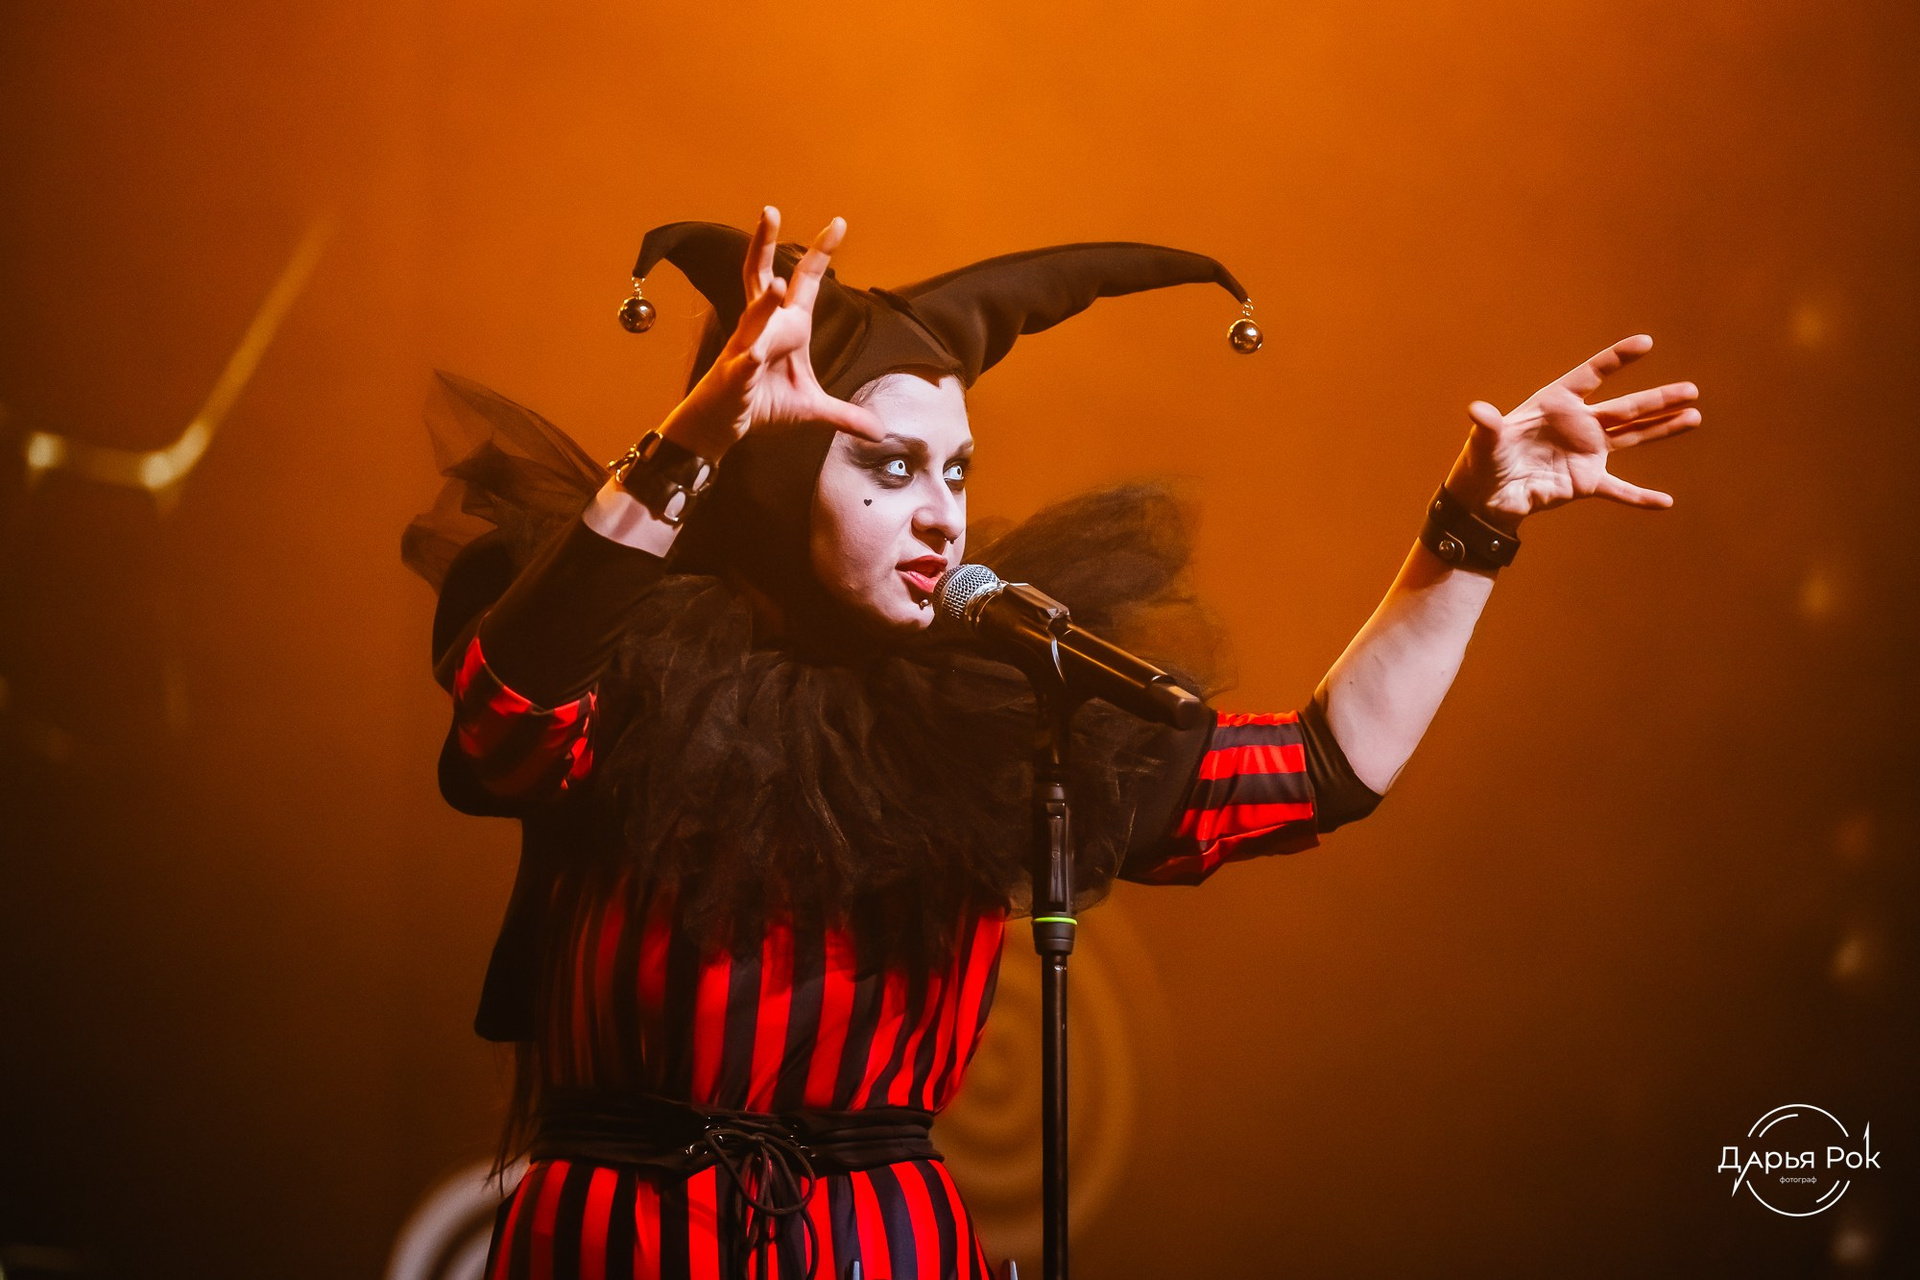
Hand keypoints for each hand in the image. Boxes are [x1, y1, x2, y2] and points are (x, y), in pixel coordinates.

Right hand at [661, 206, 885, 459]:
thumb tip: (879, 430)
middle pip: (760, 278)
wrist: (722, 426)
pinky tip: (750, 360)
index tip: (838, 222)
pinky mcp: (734, 379)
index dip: (820, 253)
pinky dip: (746, 365)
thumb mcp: (812, 410)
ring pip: (752, 320)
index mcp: (786, 327)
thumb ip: (846, 414)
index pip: (805, 282)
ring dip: (765, 306)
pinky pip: (741, 368)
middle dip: (763, 245)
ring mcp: (744, 351)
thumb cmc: (761, 405)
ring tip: (779, 287)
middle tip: (769, 211)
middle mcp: (762, 329)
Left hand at [1443, 334, 1699, 535]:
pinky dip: (1640, 498)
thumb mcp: (1485, 441)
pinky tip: (1666, 502)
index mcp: (1556, 403)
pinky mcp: (1586, 482)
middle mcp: (1578, 424)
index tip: (1646, 343)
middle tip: (1692, 390)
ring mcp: (1586, 452)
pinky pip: (1619, 490)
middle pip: (1625, 408)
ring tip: (1694, 417)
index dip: (1616, 359)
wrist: (1487, 496)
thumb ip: (1489, 426)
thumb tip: (1477, 410)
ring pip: (1632, 437)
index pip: (1592, 375)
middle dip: (1659, 399)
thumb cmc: (1483, 460)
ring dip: (1663, 429)